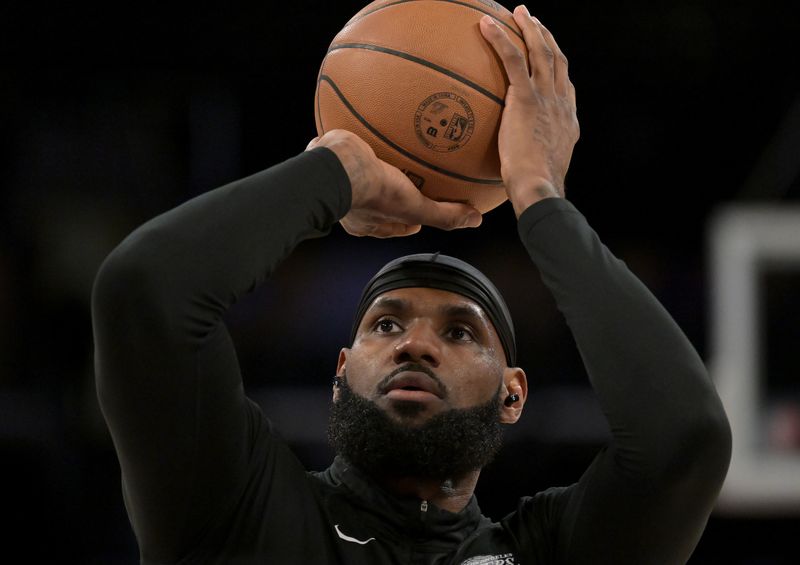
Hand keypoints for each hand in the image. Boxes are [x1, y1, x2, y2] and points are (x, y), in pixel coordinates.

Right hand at [307, 130, 481, 236]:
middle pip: (377, 201)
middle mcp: (351, 204)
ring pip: (361, 172)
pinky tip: (374, 118)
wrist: (334, 165)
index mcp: (366, 221)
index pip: (393, 225)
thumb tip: (475, 220)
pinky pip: (348, 144)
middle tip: (410, 182)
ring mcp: (337, 180)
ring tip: (391, 148)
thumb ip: (444, 215)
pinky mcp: (328, 155)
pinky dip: (360, 134)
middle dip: (394, 192)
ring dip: (375, 163)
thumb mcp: (414, 207)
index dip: (411, 220)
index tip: (423, 211)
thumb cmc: (372, 191)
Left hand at [480, 5, 579, 216]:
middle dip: (546, 37)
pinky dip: (500, 39)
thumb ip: (529, 162)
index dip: (557, 66)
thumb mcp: (539, 173)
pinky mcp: (527, 99)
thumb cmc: (535, 190)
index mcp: (567, 120)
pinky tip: (486, 25)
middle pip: (557, 59)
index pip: (564, 85)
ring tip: (519, 12)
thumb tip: (511, 172)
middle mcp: (561, 104)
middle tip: (533, 21)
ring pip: (541, 52)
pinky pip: (514, 60)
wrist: (540, 188)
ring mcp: (546, 99)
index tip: (548, 54)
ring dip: (530, 28)